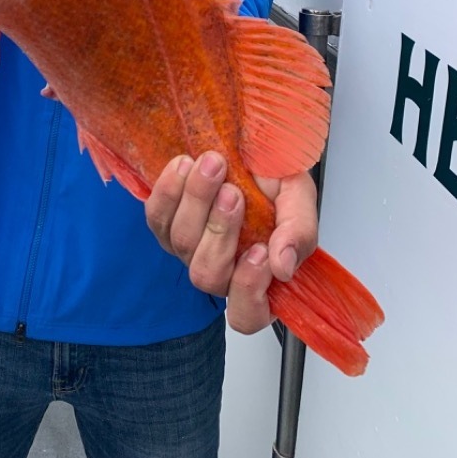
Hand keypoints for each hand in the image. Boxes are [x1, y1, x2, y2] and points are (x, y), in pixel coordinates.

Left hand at [144, 153, 317, 333]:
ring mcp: (189, 248)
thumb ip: (299, 230)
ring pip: (181, 243)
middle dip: (219, 231)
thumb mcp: (299, 196)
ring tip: (213, 165)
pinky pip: (156, 217)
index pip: (248, 314)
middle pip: (208, 275)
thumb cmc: (275, 176)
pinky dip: (169, 190)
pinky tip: (184, 165)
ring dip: (196, 201)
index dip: (249, 290)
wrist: (247, 143)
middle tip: (233, 192)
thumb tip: (284, 266)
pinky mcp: (164, 222)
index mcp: (260, 275)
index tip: (259, 249)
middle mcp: (220, 268)